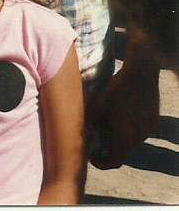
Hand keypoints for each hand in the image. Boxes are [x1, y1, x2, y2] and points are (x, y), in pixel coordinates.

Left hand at [88, 54, 159, 168]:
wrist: (141, 73)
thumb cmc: (116, 88)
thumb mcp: (98, 105)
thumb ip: (91, 124)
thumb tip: (82, 136)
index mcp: (124, 136)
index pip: (114, 161)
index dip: (101, 163)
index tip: (92, 157)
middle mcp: (139, 138)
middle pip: (123, 153)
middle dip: (109, 150)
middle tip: (97, 142)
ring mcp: (148, 131)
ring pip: (132, 143)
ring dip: (121, 140)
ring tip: (110, 126)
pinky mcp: (154, 122)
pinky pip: (141, 133)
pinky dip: (131, 131)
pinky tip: (123, 116)